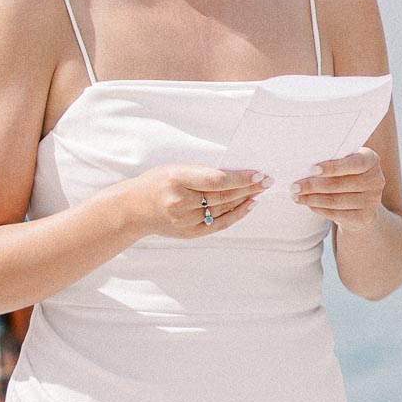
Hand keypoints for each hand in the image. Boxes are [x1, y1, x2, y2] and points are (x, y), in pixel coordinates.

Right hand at [131, 165, 269, 238]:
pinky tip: (249, 206)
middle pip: (223, 195)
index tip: (259, 173)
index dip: (241, 178)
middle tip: (267, 180)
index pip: (216, 179)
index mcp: (177, 179)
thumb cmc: (157, 182)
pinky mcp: (189, 233)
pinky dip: (236, 215)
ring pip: (223, 209)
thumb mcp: (177, 168)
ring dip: (245, 199)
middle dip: (249, 187)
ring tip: (260, 190)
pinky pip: (218, 225)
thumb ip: (203, 172)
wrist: (133, 208)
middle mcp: (181, 202)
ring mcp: (185, 220)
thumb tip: (236, 175)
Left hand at [291, 148, 384, 230]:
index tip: (312, 169)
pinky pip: (336, 214)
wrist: (362, 199)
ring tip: (296, 196)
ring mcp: (372, 201)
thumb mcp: (345, 161)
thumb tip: (304, 160)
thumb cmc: (347, 173)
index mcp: (371, 160)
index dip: (332, 167)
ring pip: (335, 200)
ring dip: (311, 198)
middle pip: (338, 184)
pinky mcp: (365, 217)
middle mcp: (376, 180)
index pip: (353, 163)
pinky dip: (319, 209)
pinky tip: (308, 204)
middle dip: (312, 185)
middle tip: (293, 186)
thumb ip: (333, 158)